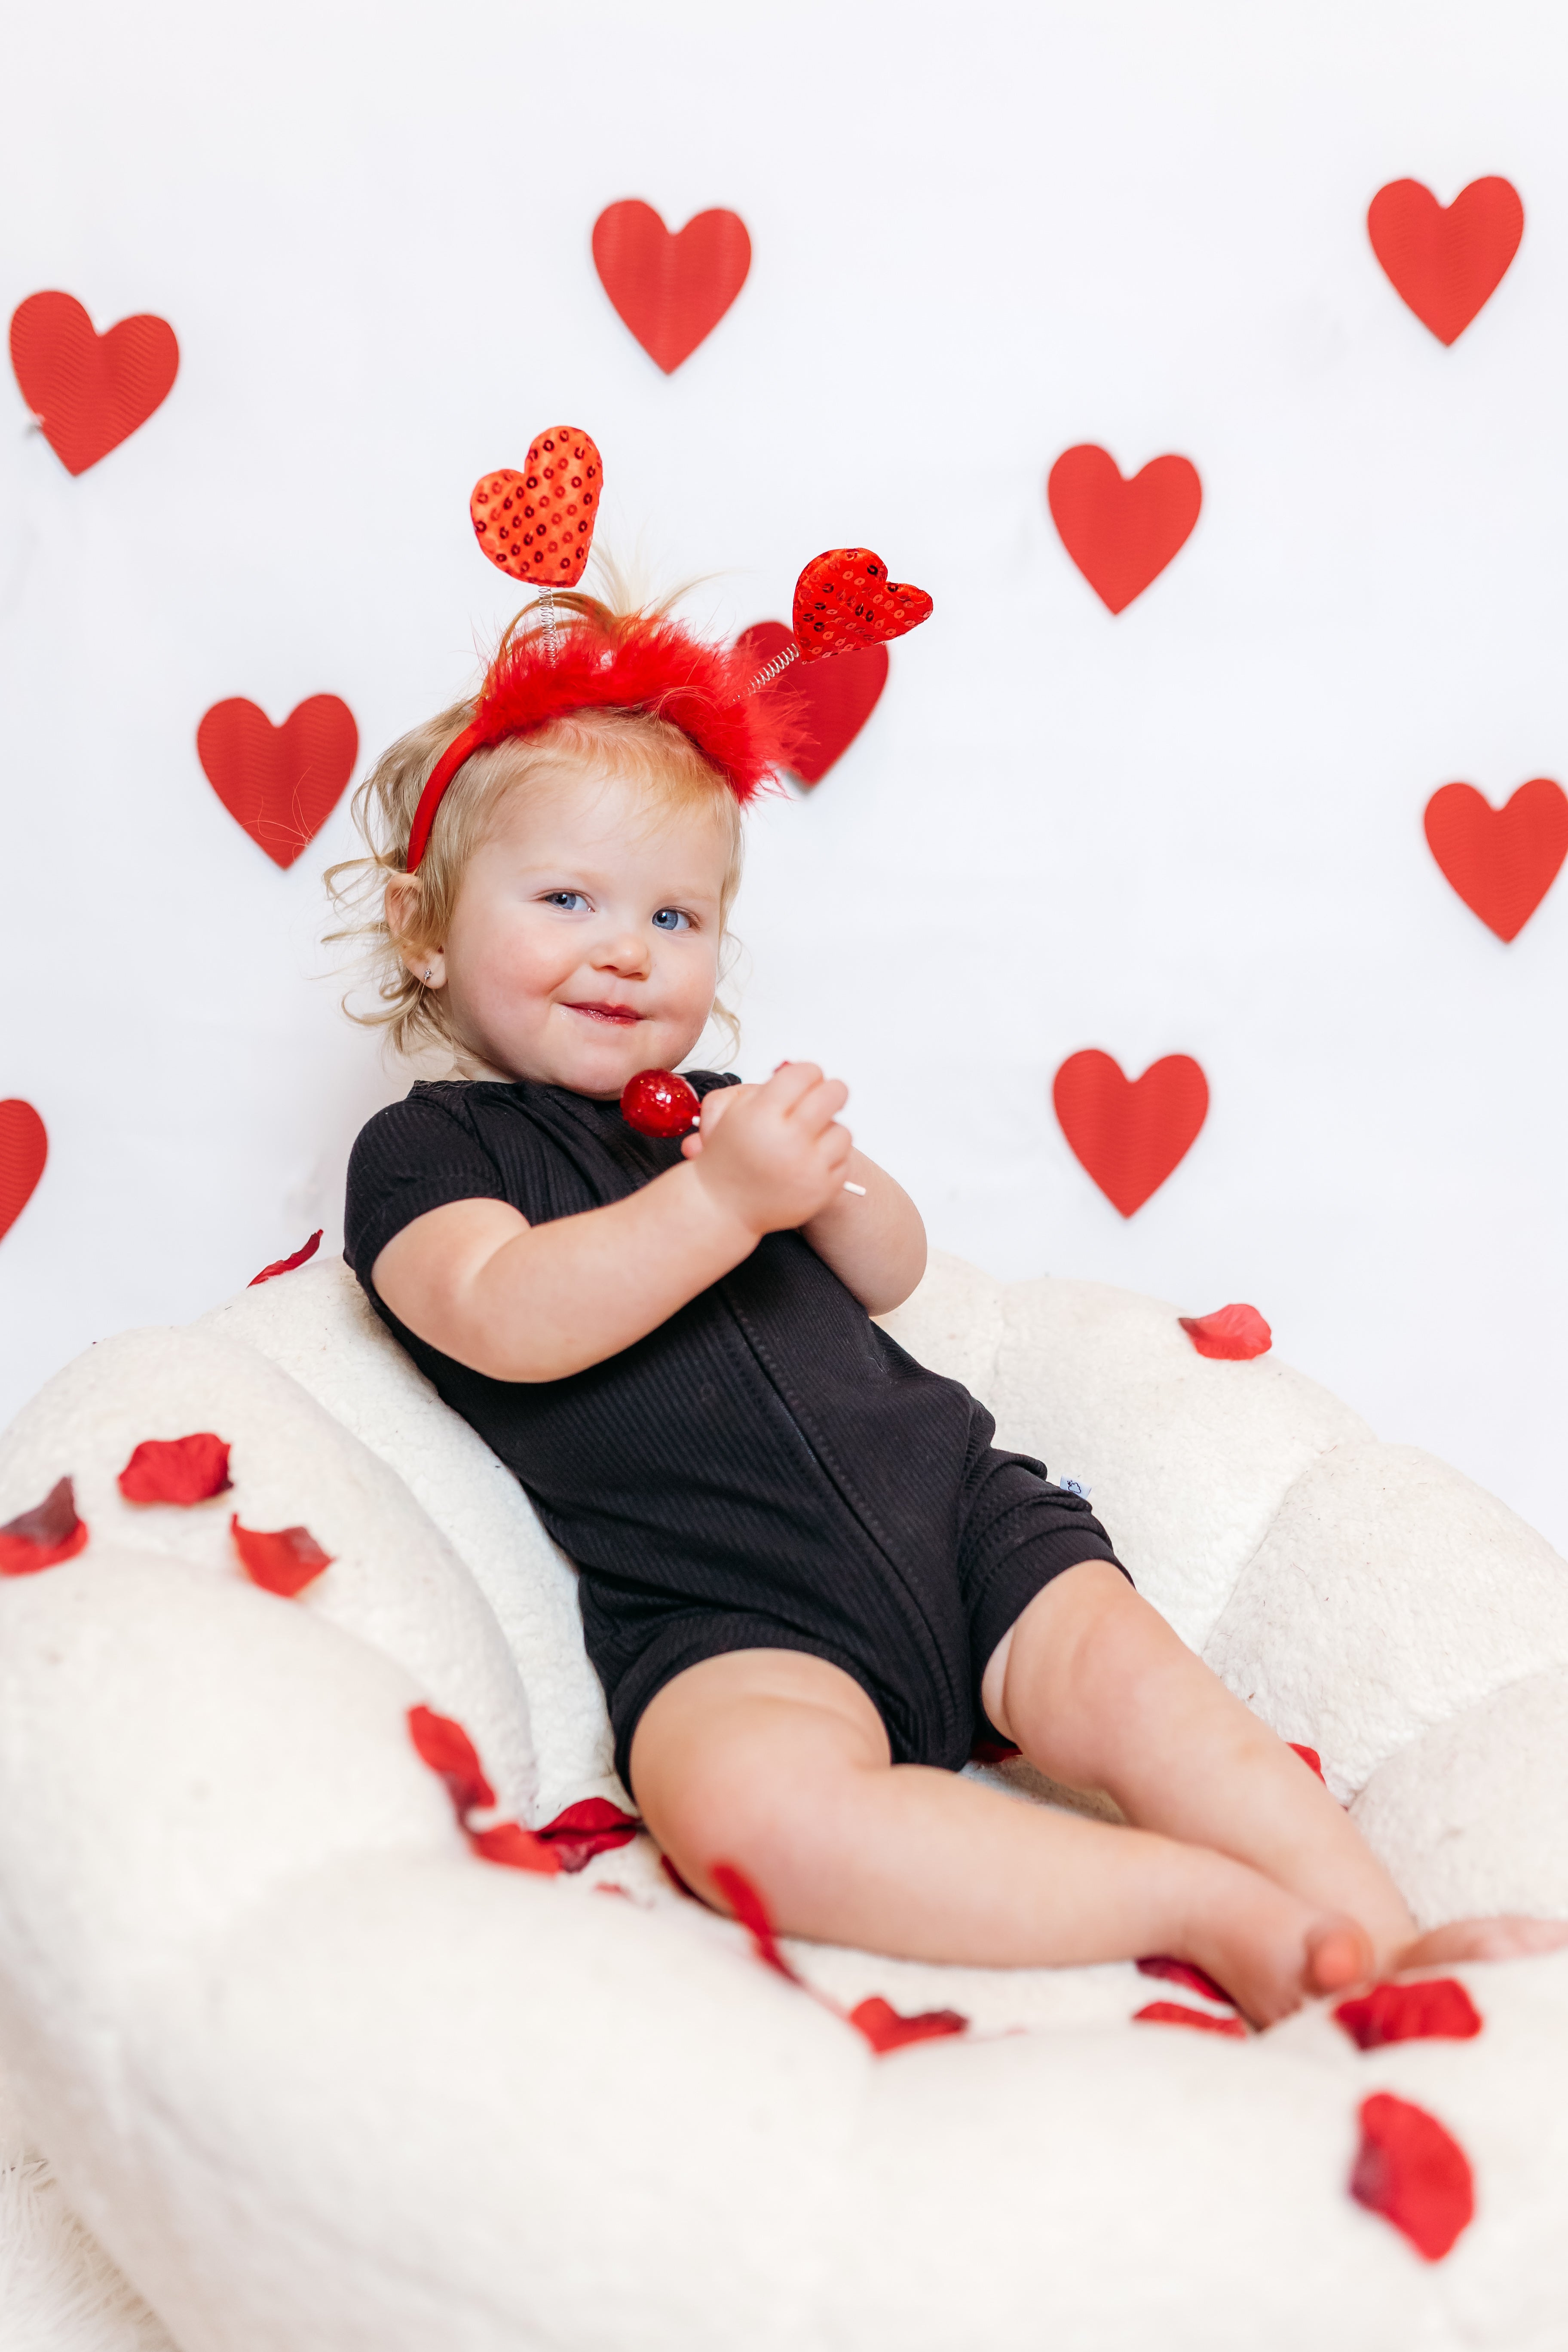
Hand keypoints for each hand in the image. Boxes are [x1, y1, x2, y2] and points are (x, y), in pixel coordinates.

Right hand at [680, 1063, 850, 1236]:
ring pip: (841, 1129)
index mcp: (762, 1115)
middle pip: (833, 1094)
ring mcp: (808, 1167)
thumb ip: (759, 1088)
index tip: (807, 1079)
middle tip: (824, 1097)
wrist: (724, 1208)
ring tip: (808, 1138)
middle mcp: (787, 1140)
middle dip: (830, 1091)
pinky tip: (809, 1161)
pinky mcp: (822, 1189)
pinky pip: (843, 1159)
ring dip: (828, 1129)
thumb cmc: (729, 1158)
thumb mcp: (727, 1112)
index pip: (804, 1074)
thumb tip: (798, 1076)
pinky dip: (830, 1157)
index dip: (808, 1073)